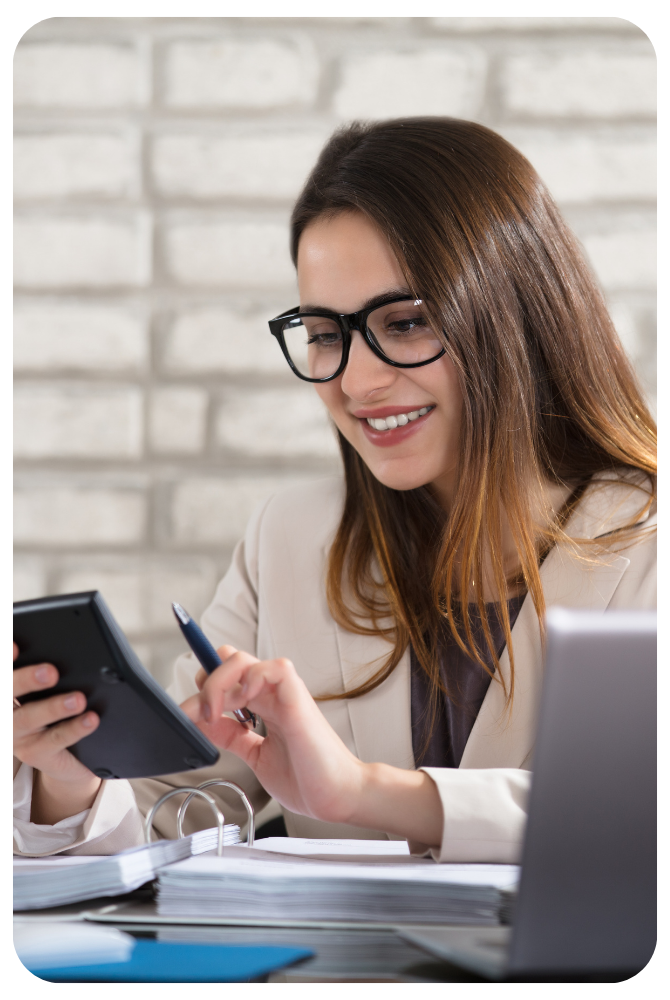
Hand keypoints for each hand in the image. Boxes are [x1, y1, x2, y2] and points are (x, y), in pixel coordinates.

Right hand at [12, 642, 101, 823]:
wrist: (73, 756)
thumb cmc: (68, 710)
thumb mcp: (65, 683)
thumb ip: (67, 667)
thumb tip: (92, 647)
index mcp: (13, 686)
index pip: (7, 670)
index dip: (7, 656)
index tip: (17, 645)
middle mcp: (9, 708)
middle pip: (9, 691)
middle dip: (27, 679)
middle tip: (51, 671)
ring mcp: (19, 734)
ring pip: (30, 717)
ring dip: (54, 707)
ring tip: (79, 699)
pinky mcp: (36, 753)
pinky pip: (54, 740)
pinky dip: (73, 729)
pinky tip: (91, 720)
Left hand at [181, 646, 442, 844]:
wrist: (337, 796)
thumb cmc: (307, 779)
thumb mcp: (255, 756)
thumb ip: (232, 736)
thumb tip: (202, 723)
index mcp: (263, 706)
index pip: (228, 676)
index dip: (205, 685)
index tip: (189, 713)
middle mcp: (272, 694)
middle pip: (228, 661)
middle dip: (205, 682)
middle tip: (199, 714)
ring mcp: (285, 694)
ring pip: (243, 659)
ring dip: (219, 682)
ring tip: (215, 711)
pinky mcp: (298, 698)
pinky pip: (275, 668)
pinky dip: (253, 677)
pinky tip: (245, 700)